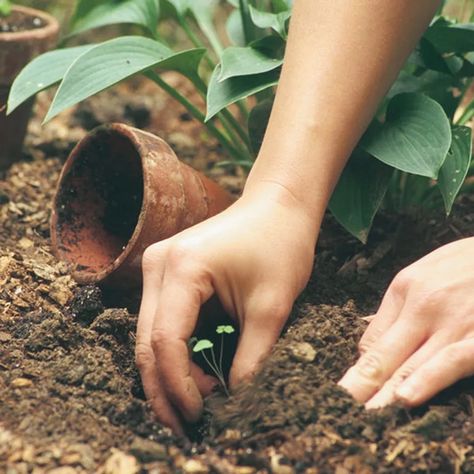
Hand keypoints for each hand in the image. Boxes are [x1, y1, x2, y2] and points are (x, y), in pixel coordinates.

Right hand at [135, 183, 316, 433]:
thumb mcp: (272, 307)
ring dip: (166, 373)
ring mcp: (159, 266)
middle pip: (147, 341)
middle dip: (163, 388)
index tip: (201, 414)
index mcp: (182, 268)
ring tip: (190, 405)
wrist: (278, 207)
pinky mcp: (167, 272)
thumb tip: (235, 400)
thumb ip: (251, 357)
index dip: (179, 386)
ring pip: (149, 333)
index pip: (166, 340)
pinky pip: (161, 320)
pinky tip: (191, 374)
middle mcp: (158, 265)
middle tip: (185, 424)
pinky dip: (174, 351)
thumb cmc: (280, 245)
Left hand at [339, 237, 473, 408]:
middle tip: (337, 405)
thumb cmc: (468, 262)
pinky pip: (449, 361)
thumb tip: (371, 336)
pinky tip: (406, 399)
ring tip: (361, 415)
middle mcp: (422, 307)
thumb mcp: (426, 271)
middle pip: (383, 354)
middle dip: (358, 384)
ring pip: (409, 364)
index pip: (373, 338)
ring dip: (383, 393)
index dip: (360, 367)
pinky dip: (426, 380)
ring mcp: (452, 324)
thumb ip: (399, 305)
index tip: (349, 388)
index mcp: (406, 288)